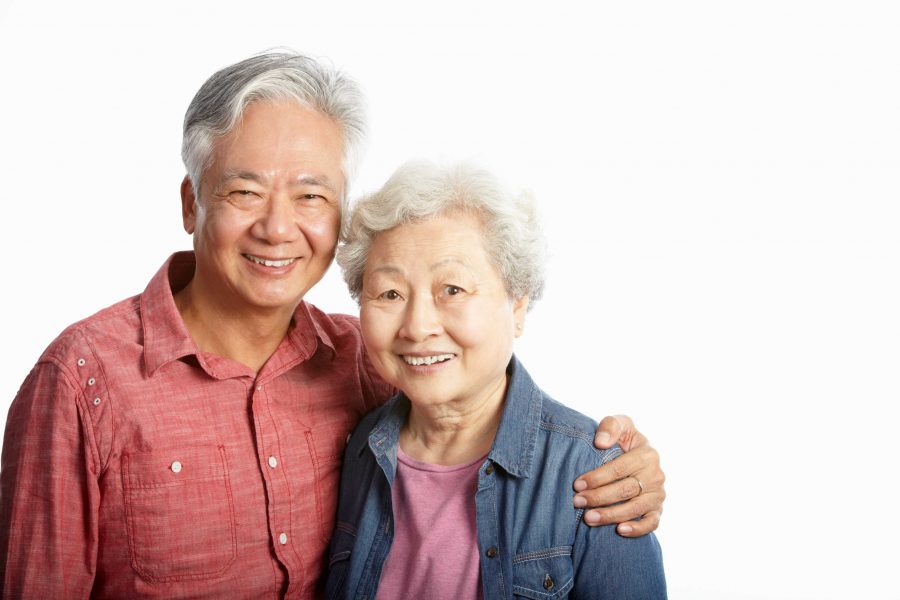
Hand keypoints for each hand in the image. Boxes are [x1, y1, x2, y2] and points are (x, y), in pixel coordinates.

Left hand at [573, 415, 664, 536]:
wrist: (636, 456)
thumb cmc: (622, 441)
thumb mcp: (619, 425)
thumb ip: (611, 426)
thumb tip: (600, 442)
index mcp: (647, 454)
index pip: (620, 468)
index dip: (597, 477)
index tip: (577, 484)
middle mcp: (656, 475)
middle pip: (626, 490)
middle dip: (599, 497)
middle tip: (577, 501)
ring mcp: (658, 494)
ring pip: (636, 508)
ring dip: (611, 515)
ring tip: (589, 518)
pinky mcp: (657, 509)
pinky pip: (652, 523)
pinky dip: (638, 528)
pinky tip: (620, 530)